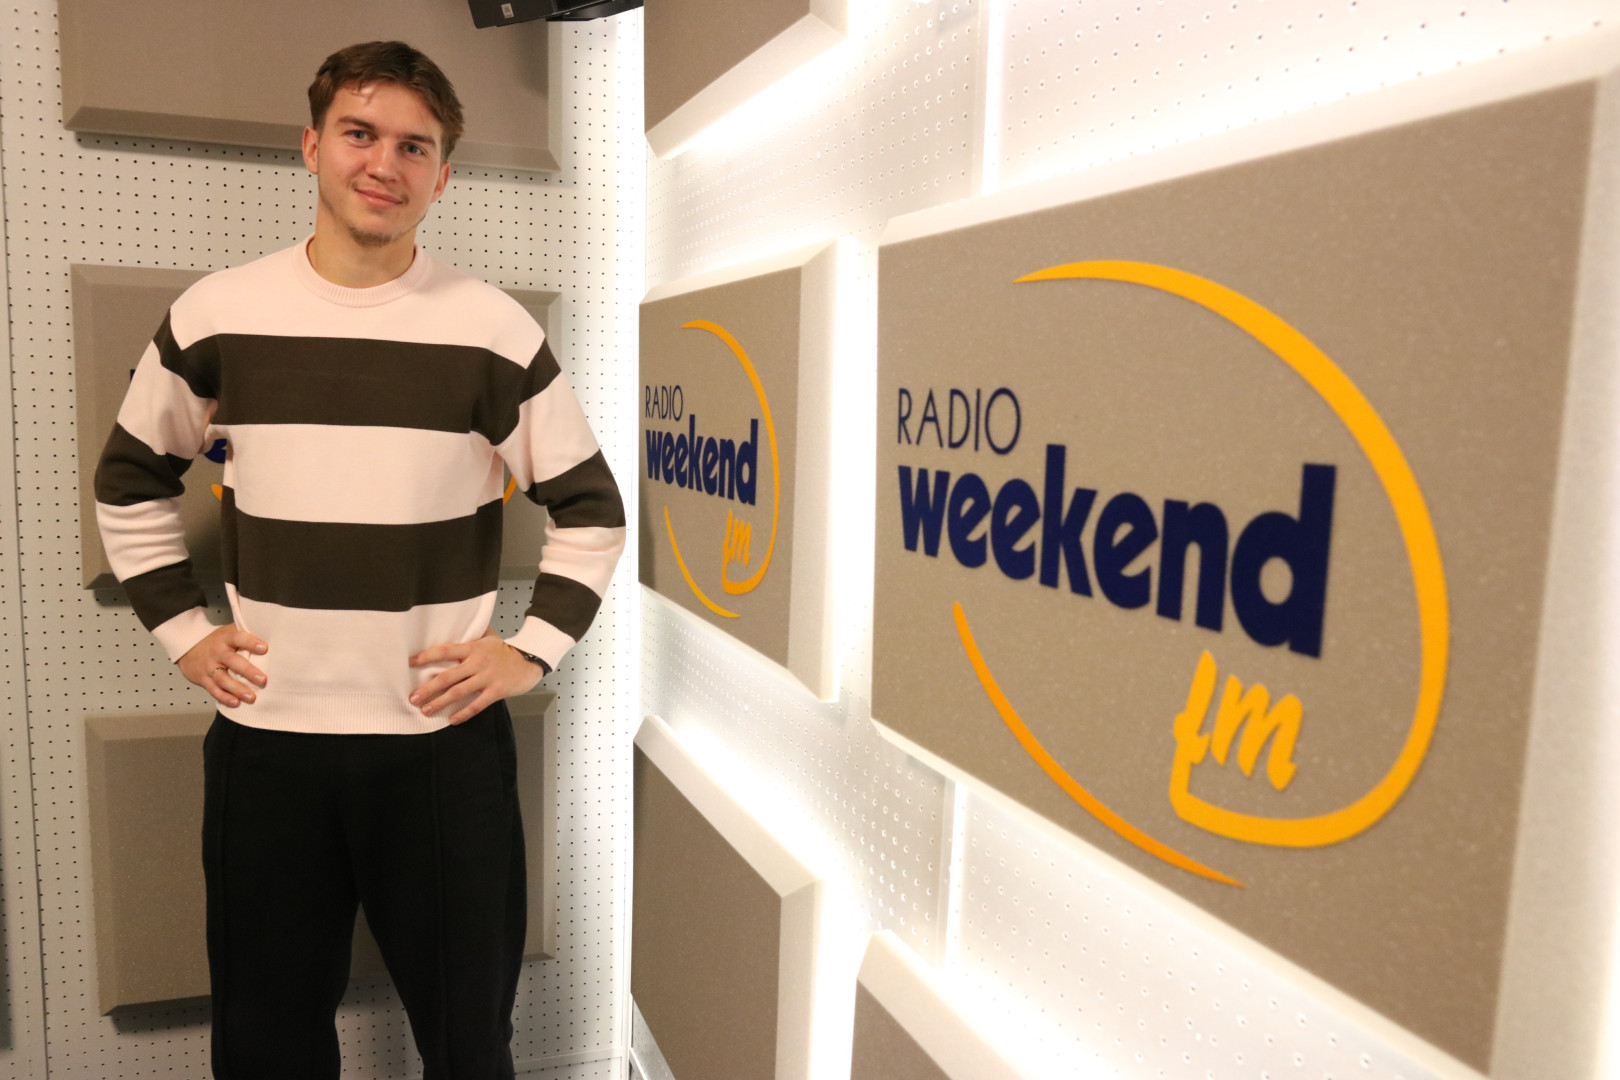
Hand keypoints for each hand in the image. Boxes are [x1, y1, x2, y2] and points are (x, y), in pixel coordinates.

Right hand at [178, 626, 267, 707]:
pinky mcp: (203, 679)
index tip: (264, 648)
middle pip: (232, 661)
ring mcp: (209, 667)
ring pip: (223, 679)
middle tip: (263, 680)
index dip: (250, 642)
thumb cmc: (217, 641)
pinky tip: (236, 703)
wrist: (187, 649)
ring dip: (237, 689)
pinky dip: (224, 697)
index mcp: (226, 638)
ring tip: (252, 697)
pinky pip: (214, 690)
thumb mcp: (229, 632)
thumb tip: (274, 639)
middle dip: (248, 671)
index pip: (238, 637)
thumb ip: (246, 635)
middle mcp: (217, 652)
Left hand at [408, 630, 544, 724]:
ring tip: (426, 710)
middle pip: (447, 676)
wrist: (531, 660)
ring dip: (440, 703)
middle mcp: (478, 662)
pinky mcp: (497, 691)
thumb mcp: (489, 638)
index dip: (427, 656)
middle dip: (427, 689)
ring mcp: (487, 677)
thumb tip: (456, 626)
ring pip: (458, 692)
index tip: (410, 662)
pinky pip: (477, 705)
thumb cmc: (506, 650)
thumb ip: (472, 635)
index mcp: (473, 648)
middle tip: (413, 698)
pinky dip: (463, 713)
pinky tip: (452, 720)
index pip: (445, 650)